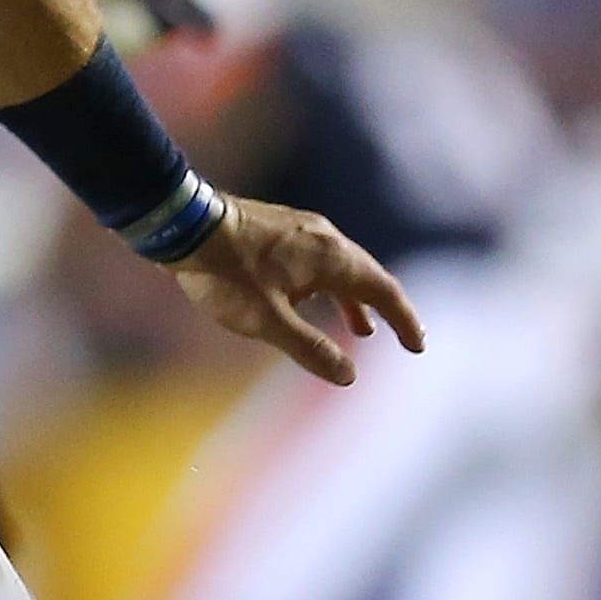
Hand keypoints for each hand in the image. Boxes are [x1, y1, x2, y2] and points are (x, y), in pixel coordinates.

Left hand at [171, 196, 424, 384]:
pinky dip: (325, 285)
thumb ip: (310, 348)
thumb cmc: (226, 274)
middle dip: (383, 309)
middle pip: (367, 275)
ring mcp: (301, 228)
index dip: (404, 320)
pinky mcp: (278, 227)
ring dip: (351, 300)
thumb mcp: (268, 321)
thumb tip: (348, 375)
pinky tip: (308, 300)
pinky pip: (316, 259)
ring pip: (339, 267)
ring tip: (359, 328)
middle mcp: (325, 236)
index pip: (384, 290)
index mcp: (333, 257)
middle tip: (398, 336)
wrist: (184, 224)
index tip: (417, 346)